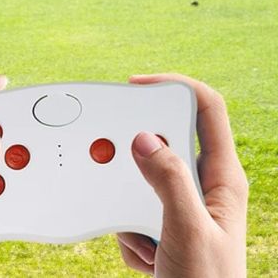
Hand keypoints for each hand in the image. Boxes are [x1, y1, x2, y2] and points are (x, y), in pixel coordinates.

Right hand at [117, 74, 247, 276]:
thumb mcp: (187, 231)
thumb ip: (167, 181)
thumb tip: (144, 138)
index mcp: (222, 179)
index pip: (206, 109)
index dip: (174, 86)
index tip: (136, 85)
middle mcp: (205, 188)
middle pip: (165, 145)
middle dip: (136, 164)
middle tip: (122, 175)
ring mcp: (184, 207)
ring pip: (142, 183)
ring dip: (131, 211)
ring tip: (148, 241)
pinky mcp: (165, 226)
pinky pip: (133, 212)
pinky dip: (131, 235)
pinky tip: (151, 259)